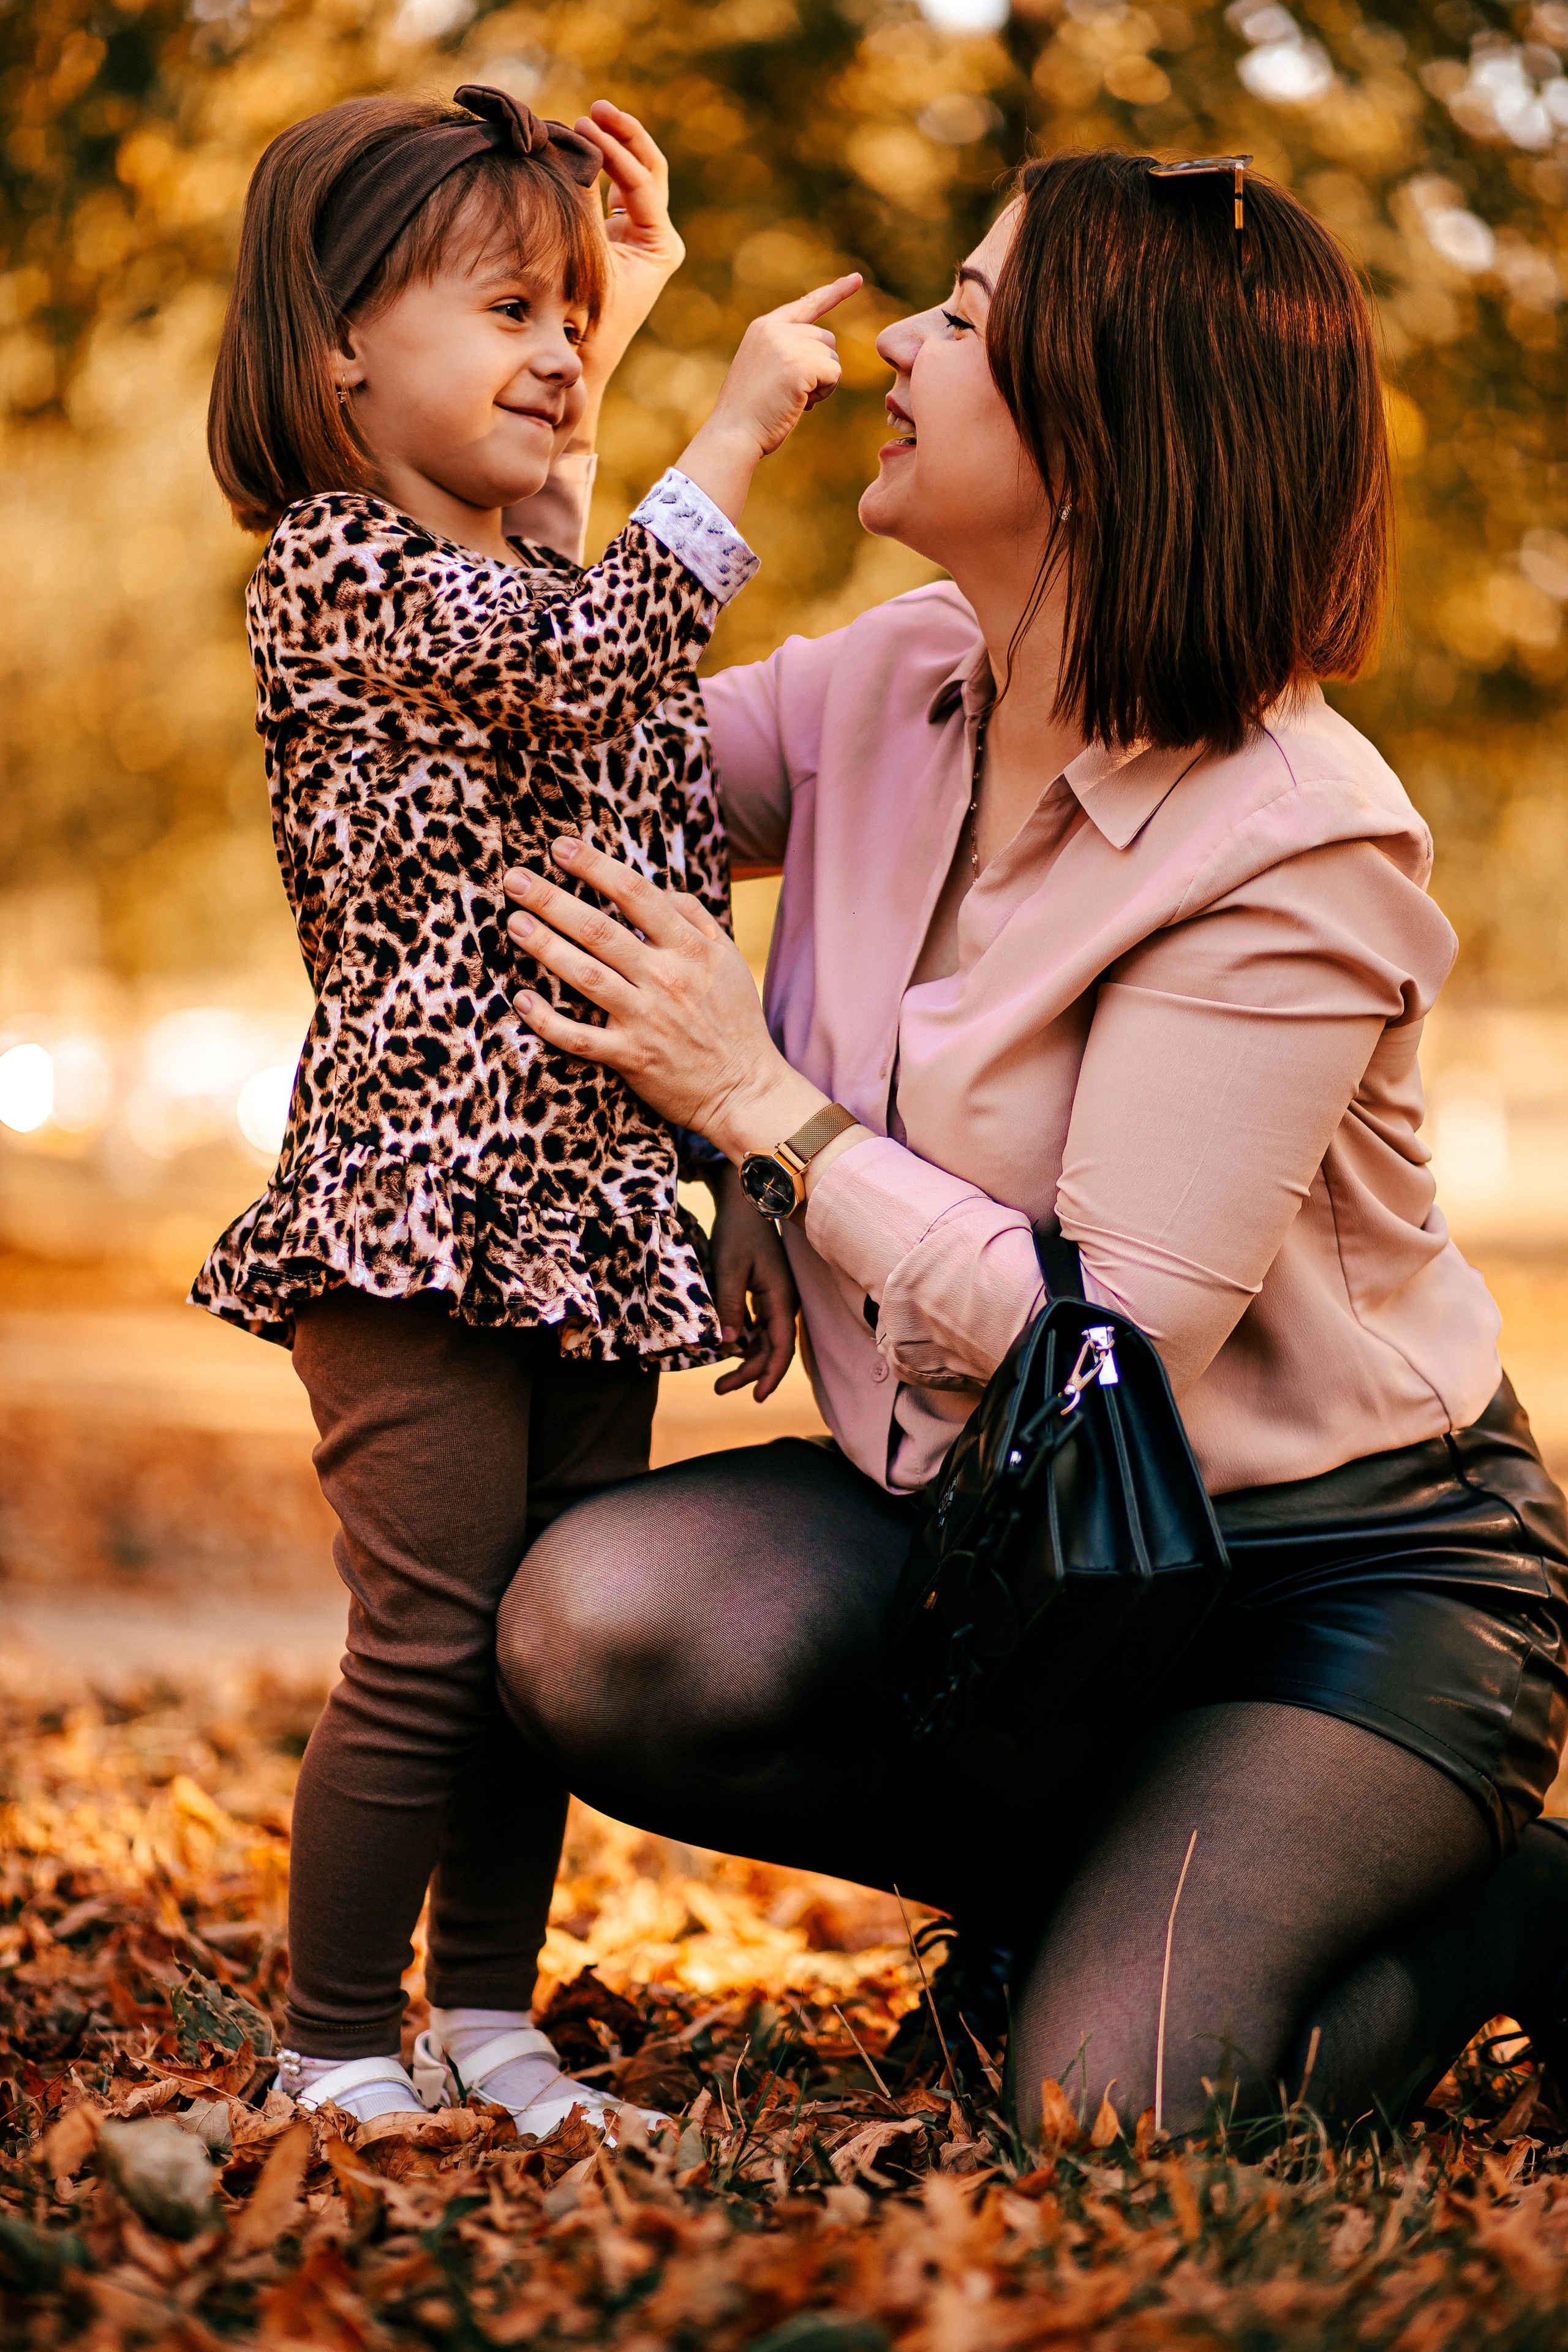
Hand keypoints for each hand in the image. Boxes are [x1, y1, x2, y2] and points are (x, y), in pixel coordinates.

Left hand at [503, 837, 826, 1158]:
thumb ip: (696, 919)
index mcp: (690, 949)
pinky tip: (523, 999)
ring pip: (585, 976)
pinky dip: (548, 1020)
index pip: (636, 894)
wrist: (746, 1090)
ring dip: (545, 947)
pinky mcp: (630, 1058)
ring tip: (514, 924)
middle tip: (515, 880)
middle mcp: (666, 979)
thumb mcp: (729, 960)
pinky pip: (579, 1037)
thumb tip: (660, 889)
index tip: (560, 848)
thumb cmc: (735, 1021)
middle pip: (599, 930)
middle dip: (553, 900)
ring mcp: (646, 1020)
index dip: (594, 866)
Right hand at [572, 101, 684, 402]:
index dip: (614, 152)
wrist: (584, 361)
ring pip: (635, 176)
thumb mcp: (586, 259)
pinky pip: (614, 191)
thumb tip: (572, 153)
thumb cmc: (587, 320)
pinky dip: (600, 167)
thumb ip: (582, 207)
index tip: (584, 126)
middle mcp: (658, 237)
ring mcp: (641, 236)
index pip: (642, 183)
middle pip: (650, 169)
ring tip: (589, 117)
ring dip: (615, 144)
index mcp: (662, 246)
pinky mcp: (621, 238)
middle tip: (599, 108)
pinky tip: (581, 145)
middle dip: (626, 135)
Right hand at [676, 273, 861, 522]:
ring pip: (832, 357)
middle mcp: (775, 329)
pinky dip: (825, 392)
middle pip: (826, 339)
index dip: (835, 292)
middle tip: (795, 393)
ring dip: (822, 383)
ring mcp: (786, 344)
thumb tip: (826, 362)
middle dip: (820, 369)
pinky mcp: (799, 364)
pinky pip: (834, 373)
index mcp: (763, 327)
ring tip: (794, 399)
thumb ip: (788, 355)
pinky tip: (802, 404)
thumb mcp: (764, 372)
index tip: (857, 278)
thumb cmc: (750, 414)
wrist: (733, 434)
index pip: (807, 305)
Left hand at [705, 1162, 797, 1400]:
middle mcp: (783, 1302)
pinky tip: (728, 1350)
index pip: (780, 1347)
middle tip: (720, 1388)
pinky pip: (758, 1327)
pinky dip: (745, 1342)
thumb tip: (728, 1346)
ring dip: (747, 1360)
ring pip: (765, 1340)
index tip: (755, 1396)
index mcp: (781, 1298)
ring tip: (720, 1379)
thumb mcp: (729, 1269)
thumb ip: (729, 1307)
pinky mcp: (765, 1292)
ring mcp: (776, 1297)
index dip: (770, 1375)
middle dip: (750, 1373)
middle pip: (772, 1349)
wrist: (746, 1200)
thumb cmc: (738, 1231)